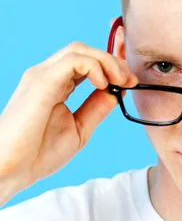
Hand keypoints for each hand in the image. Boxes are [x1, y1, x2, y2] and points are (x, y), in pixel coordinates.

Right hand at [0, 25, 136, 204]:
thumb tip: (117, 91)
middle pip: (84, 50)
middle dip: (113, 60)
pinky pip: (73, 60)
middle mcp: (46, 75)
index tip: (131, 76)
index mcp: (55, 84)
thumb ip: (96, 107)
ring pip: (79, 50)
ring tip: (121, 80)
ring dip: (106, 61)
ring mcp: (42, 76)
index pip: (85, 60)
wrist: (10, 170)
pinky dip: (94, 66)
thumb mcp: (79, 128)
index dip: (110, 60)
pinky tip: (103, 83)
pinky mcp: (41, 82)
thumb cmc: (37, 154)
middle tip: (131, 80)